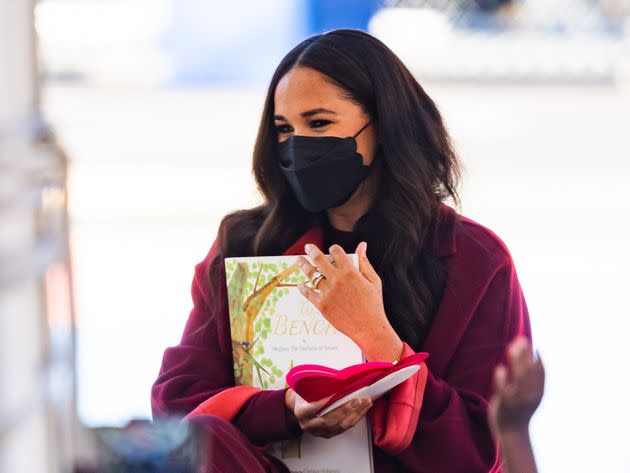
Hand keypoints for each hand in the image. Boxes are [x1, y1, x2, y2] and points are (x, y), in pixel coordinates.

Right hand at [285, 387, 371, 438]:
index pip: (314, 408)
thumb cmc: (305, 395)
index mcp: (301, 412)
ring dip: (356, 414)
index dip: (326, 402)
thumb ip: (316, 386)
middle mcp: (309, 425)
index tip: (338, 394)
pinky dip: (355, 418)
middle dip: (347, 410)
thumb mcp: (305, 388)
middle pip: (330, 420)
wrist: (300, 407)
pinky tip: (362, 410)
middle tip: (359, 400)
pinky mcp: (328, 434)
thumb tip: (335, 378)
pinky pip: (344, 428)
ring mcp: (319, 432)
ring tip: (366, 403)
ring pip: (340, 426)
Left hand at [297, 242, 399, 357]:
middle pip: (319, 259)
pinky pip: (308, 293)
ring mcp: (327, 292)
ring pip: (311, 274)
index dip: (334, 248)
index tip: (332, 249)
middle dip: (312, 251)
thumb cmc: (373, 304)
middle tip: (308, 247)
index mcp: (350, 272)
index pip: (337, 252)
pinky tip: (301, 284)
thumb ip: (364, 262)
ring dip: (304, 265)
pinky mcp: (321, 305)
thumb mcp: (373, 281)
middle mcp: (337, 280)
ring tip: (299, 260)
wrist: (368, 328)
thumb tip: (362, 245)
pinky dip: (303, 288)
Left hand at [488, 337, 544, 434]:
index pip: (541, 373)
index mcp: (537, 392)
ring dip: (516, 362)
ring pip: (519, 379)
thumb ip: (529, 378)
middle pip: (529, 372)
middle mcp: (530, 395)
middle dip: (526, 355)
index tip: (534, 345)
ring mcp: (517, 400)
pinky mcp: (504, 405)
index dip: (539, 359)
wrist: (513, 433)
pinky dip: (502, 380)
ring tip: (511, 348)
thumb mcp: (529, 394)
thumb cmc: (519, 410)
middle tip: (521, 339)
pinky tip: (500, 368)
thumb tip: (529, 355)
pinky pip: (504, 391)